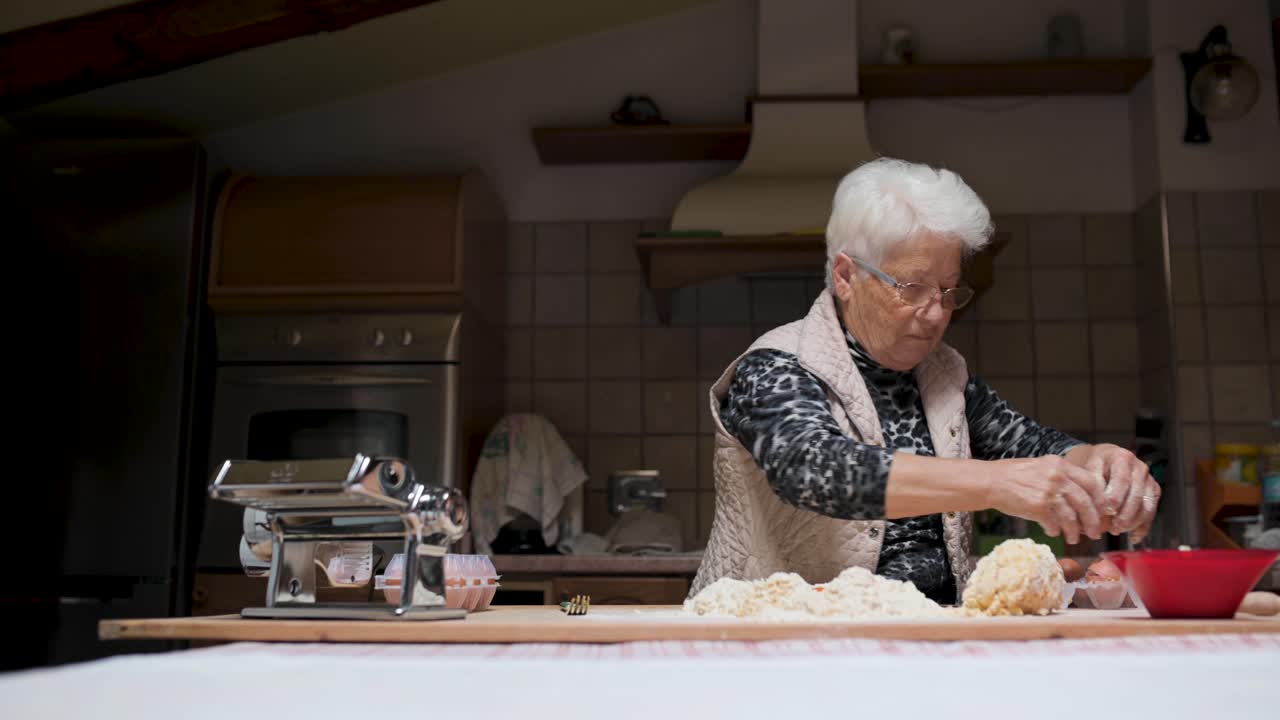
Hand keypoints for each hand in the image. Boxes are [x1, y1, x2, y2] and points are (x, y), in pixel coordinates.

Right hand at [985, 455, 1108, 544]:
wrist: (989, 482)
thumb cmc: (1012, 476)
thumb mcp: (1040, 466)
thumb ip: (1060, 476)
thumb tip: (1080, 497)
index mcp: (1060, 464)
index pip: (1091, 482)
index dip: (1100, 499)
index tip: (1103, 511)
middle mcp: (1057, 476)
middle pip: (1086, 502)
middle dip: (1093, 521)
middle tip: (1094, 533)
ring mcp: (1048, 492)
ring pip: (1072, 516)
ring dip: (1075, 531)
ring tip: (1073, 539)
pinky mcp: (1037, 506)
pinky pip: (1054, 524)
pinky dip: (1055, 531)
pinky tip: (1052, 532)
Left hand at [1074, 443, 1160, 543]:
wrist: (1106, 459)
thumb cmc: (1095, 465)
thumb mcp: (1089, 467)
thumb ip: (1092, 483)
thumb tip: (1096, 505)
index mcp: (1122, 458)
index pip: (1121, 480)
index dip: (1114, 498)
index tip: (1105, 511)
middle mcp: (1139, 467)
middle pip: (1136, 494)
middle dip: (1124, 514)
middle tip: (1113, 527)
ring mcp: (1148, 479)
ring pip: (1146, 504)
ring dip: (1132, 521)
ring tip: (1117, 530)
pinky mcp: (1153, 490)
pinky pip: (1151, 511)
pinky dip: (1143, 526)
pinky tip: (1133, 537)